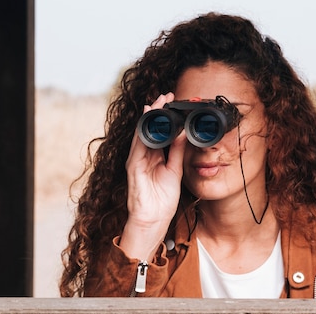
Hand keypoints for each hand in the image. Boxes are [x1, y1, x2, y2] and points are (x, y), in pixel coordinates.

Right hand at [119, 93, 186, 260]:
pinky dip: (143, 132)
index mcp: (155, 156)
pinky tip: (148, 121)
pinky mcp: (133, 166)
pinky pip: (138, 145)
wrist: (153, 219)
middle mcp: (144, 155)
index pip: (160, 131)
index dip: (166, 117)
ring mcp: (137, 159)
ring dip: (149, 117)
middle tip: (166, 95)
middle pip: (150, 128)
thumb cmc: (162, 199)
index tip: (173, 102)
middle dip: (157, 111)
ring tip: (157, 102)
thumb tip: (182, 134)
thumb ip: (177, 152)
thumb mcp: (175, 171)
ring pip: (142, 132)